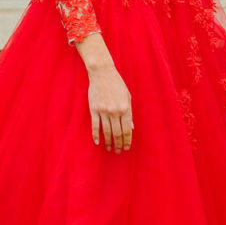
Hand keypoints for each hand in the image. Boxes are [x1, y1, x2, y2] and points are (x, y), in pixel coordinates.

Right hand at [75, 32, 132, 151]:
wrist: (102, 73)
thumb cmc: (117, 84)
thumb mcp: (127, 96)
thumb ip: (129, 113)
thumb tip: (131, 128)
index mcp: (125, 108)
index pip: (127, 129)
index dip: (127, 140)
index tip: (126, 147)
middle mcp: (115, 111)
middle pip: (117, 133)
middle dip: (118, 144)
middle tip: (118, 151)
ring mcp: (104, 111)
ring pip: (107, 132)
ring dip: (108, 142)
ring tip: (109, 148)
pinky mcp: (94, 109)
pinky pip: (95, 126)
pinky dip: (96, 136)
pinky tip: (98, 142)